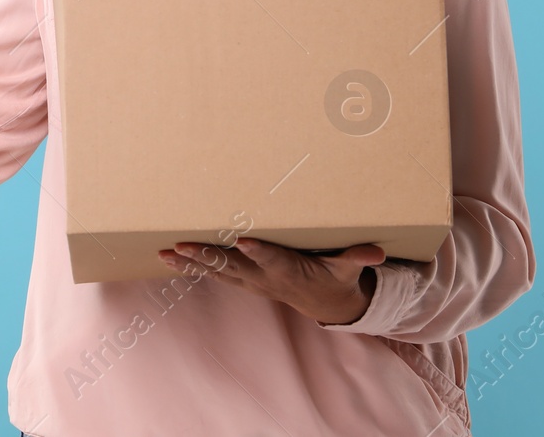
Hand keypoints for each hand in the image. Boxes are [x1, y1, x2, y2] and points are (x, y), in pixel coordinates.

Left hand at [159, 238, 384, 325]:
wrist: (322, 304)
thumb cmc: (333, 276)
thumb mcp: (347, 269)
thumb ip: (357, 257)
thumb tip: (377, 252)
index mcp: (289, 269)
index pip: (272, 258)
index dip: (258, 251)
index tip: (242, 239)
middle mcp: (264, 277)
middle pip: (233, 265)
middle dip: (207, 256)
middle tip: (183, 245)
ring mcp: (250, 281)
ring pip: (217, 270)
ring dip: (191, 262)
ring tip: (166, 252)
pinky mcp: (242, 280)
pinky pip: (214, 273)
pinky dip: (191, 266)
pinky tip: (169, 257)